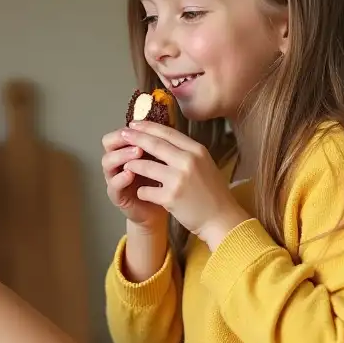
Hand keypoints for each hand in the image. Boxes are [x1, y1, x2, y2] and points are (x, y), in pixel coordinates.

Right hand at [101, 128, 167, 228]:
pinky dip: (121, 178)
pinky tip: (130, 174)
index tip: (143, 124)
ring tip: (137, 152)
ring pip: (107, 161)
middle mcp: (118, 162)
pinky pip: (113, 185)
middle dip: (122, 137)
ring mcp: (114, 178)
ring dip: (122, 154)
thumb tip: (168, 122)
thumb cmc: (161, 184)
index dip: (131, 127)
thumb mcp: (164, 162)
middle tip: (136, 136)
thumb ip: (161, 145)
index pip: (122, 131)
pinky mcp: (116, 195)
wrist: (159, 211)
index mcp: (128, 150)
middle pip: (108, 143)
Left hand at [120, 121, 250, 248]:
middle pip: (155, 144)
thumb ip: (187, 152)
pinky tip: (142, 192)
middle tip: (123, 134)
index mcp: (197, 151)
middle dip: (135, 138)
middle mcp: (188, 161)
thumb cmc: (212, 192)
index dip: (149, 127)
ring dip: (133, 165)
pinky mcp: (170, 197)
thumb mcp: (205, 164)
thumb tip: (164, 139)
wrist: (221, 218)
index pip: (168, 133)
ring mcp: (179, 179)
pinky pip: (146, 190)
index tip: (135, 123)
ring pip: (146, 166)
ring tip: (126, 164)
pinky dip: (142, 190)